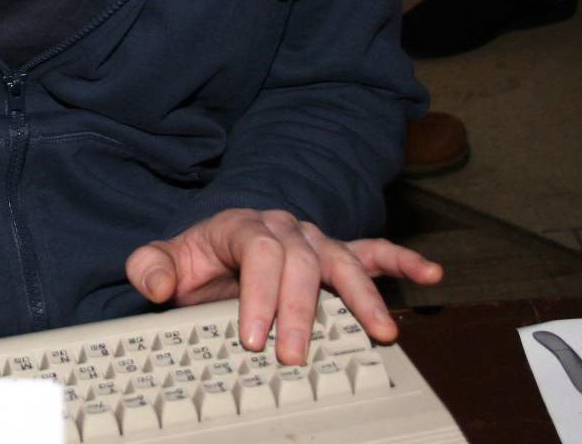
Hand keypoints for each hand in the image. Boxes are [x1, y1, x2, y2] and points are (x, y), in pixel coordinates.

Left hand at [125, 209, 442, 365]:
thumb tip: (159, 282)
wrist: (219, 253)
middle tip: (295, 355)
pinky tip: (429, 273)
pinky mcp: (336, 257)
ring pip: (342, 262)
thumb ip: (152, 266)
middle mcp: (285, 229)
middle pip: (301, 262)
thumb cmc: (199, 263)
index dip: (259, 294)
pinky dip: (402, 261)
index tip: (251, 337)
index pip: (260, 252)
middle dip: (301, 311)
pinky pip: (374, 253)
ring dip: (362, 297)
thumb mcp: (167, 261)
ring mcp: (315, 242)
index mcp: (244, 226)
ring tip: (379, 331)